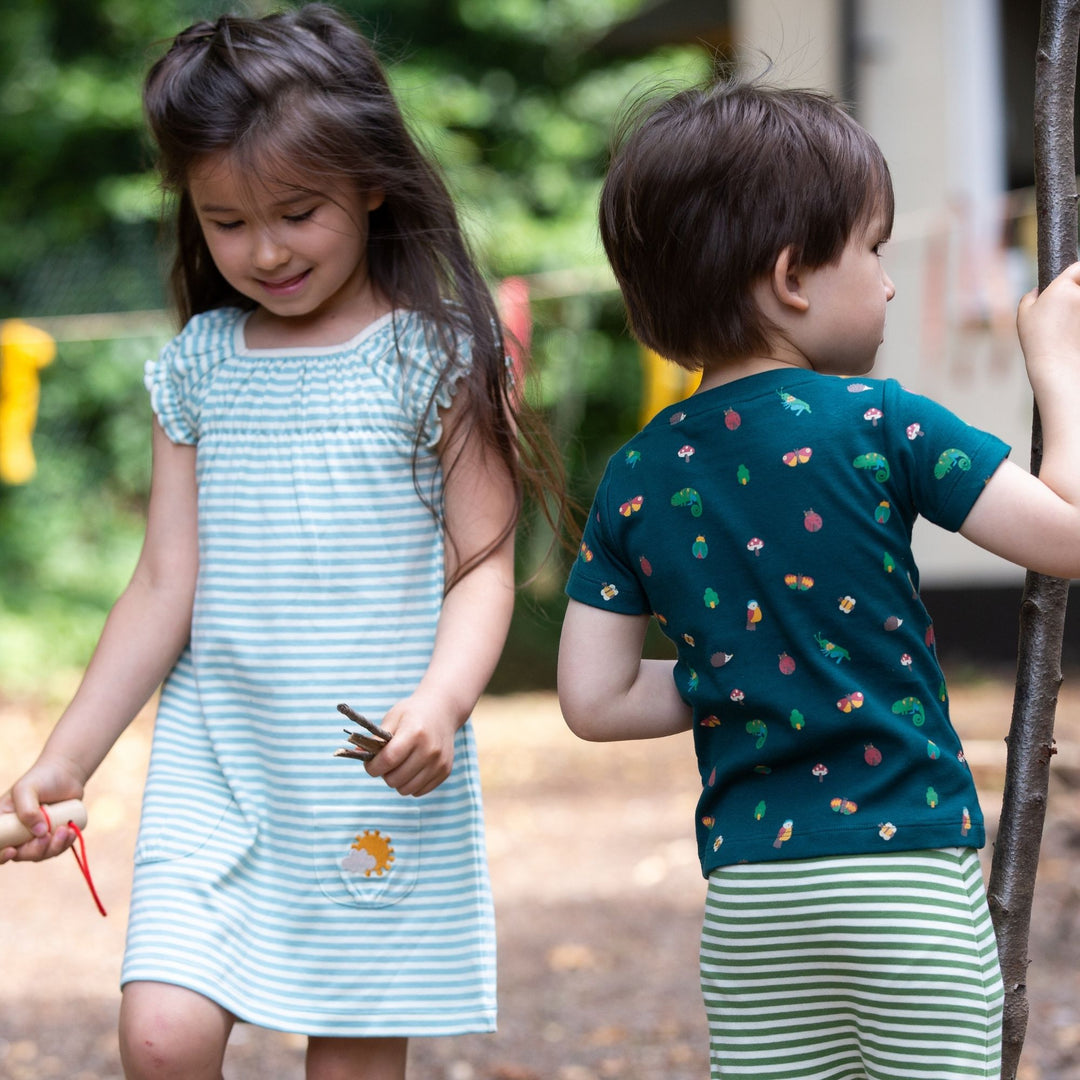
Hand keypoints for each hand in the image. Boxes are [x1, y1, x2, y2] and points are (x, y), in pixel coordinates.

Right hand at [0, 760, 84, 863]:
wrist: (65, 774)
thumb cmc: (41, 779)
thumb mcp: (27, 789)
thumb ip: (27, 810)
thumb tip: (39, 833)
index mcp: (4, 823)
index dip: (0, 855)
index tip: (12, 850)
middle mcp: (17, 833)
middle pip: (21, 855)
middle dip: (35, 850)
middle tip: (48, 835)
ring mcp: (35, 836)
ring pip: (40, 854)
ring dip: (53, 847)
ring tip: (65, 830)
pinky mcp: (53, 836)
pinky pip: (56, 849)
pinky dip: (64, 844)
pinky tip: (71, 832)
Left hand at [363, 691, 461, 796]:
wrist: (443, 710)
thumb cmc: (413, 713)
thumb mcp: (394, 718)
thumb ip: (376, 738)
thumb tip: (356, 753)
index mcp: (415, 733)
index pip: (388, 760)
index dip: (373, 766)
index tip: (369, 764)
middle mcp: (430, 749)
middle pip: (395, 778)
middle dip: (384, 774)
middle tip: (386, 762)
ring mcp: (439, 762)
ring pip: (406, 789)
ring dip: (397, 781)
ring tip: (398, 766)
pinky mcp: (445, 771)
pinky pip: (419, 791)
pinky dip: (411, 784)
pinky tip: (411, 769)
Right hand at [1017, 261, 1079, 391]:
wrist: (1058, 366)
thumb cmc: (1038, 341)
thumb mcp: (1024, 314)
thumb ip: (1031, 296)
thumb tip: (1038, 291)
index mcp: (1062, 288)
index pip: (1078, 267)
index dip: (1076, 274)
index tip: (1073, 283)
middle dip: (1078, 291)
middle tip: (1071, 307)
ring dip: (1079, 308)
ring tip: (1071, 324)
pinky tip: (1075, 333)